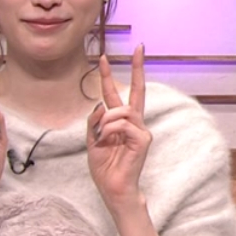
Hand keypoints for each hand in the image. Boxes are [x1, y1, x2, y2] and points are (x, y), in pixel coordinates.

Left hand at [88, 44, 150, 210]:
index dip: (110, 76)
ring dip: (105, 122)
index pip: (117, 94)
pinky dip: (110, 130)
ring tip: (101, 138)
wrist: (113, 188)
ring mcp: (141, 130)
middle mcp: (134, 122)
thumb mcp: (91, 140)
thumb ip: (94, 121)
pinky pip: (122, 123)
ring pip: (120, 110)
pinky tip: (108, 141)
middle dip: (137, 68)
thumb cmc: (105, 167)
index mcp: (121, 122)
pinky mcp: (143, 139)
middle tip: (139, 47)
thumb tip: (100, 105)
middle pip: (137, 90)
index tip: (104, 57)